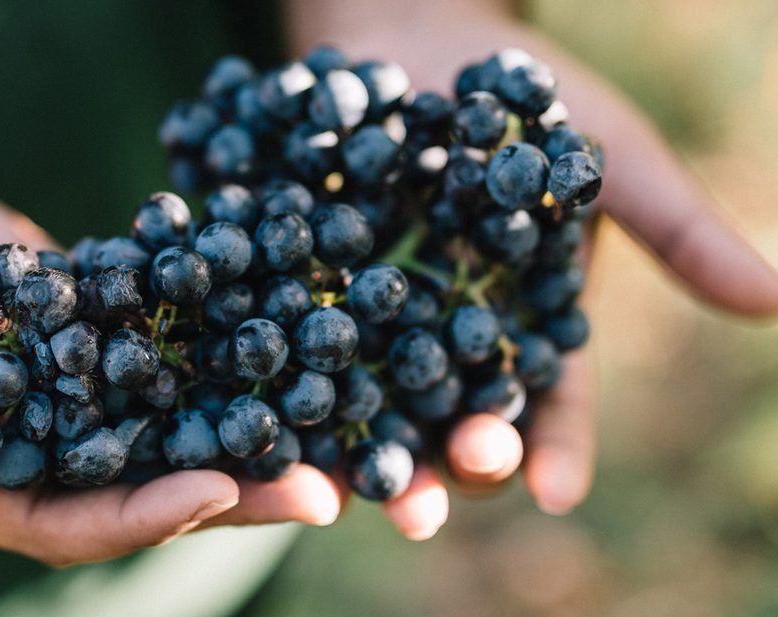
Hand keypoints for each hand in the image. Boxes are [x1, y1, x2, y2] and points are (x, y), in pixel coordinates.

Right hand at [0, 89, 343, 603]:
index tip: (217, 490)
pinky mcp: (64, 291)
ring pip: (160, 391)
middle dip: (230, 476)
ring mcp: (49, 358)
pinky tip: (275, 297)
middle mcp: (20, 427)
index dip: (140, 513)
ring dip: (242, 400)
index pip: (63, 518)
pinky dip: (204, 306)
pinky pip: (143, 306)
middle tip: (325, 479)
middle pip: (139, 467)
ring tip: (328, 398)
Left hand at [287, 0, 777, 538]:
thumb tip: (777, 300)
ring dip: (358, 454)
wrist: (408, 36)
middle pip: (448, 423)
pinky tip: (270, 416)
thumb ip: (674, 228)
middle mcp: (445, 338)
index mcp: (522, 326)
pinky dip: (281, 381)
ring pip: (368, 406)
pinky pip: (289, 344)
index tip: (555, 491)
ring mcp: (370, 320)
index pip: (548, 407)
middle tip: (432, 503)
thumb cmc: (520, 98)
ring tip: (347, 495)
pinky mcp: (300, 290)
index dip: (556, 451)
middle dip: (444, 467)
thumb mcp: (604, 157)